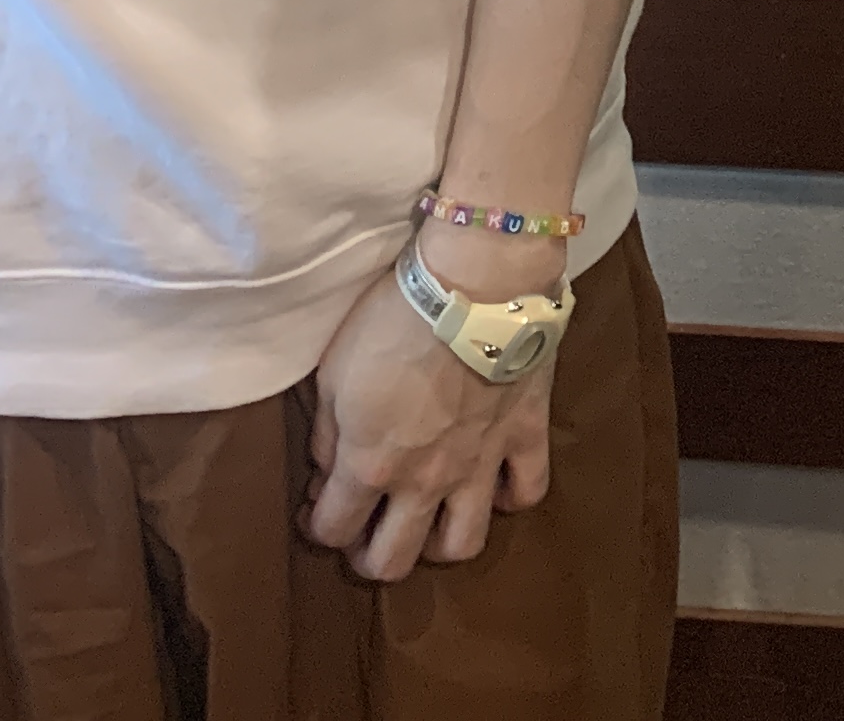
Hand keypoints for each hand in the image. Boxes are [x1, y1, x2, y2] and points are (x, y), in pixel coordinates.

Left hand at [301, 250, 556, 582]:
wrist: (477, 281)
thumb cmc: (394, 318)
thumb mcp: (334, 370)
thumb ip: (328, 433)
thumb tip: (330, 469)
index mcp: (369, 464)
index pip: (332, 530)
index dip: (318, 525)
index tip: (318, 505)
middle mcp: (423, 481)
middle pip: (392, 561)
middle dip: (370, 557)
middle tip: (368, 532)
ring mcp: (479, 465)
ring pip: (462, 545)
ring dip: (438, 543)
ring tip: (429, 519)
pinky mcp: (524, 437)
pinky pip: (526, 491)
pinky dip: (508, 497)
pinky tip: (493, 482)